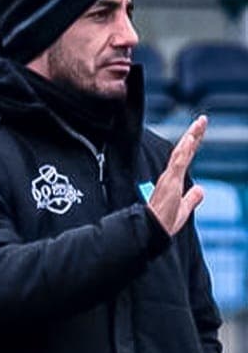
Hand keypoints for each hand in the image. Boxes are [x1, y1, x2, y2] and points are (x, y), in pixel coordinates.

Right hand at [147, 116, 206, 235]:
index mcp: (172, 182)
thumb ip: (191, 199)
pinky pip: (178, 162)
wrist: (150, 232)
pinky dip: (184, 149)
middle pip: (184, 151)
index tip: (198, 131)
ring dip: (191, 137)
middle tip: (202, 120)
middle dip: (194, 135)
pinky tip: (190, 138)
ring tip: (199, 123)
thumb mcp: (182, 210)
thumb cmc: (162, 225)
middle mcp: (169, 177)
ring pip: (181, 153)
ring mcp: (169, 179)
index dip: (192, 144)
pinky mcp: (169, 182)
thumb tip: (200, 190)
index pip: (184, 158)